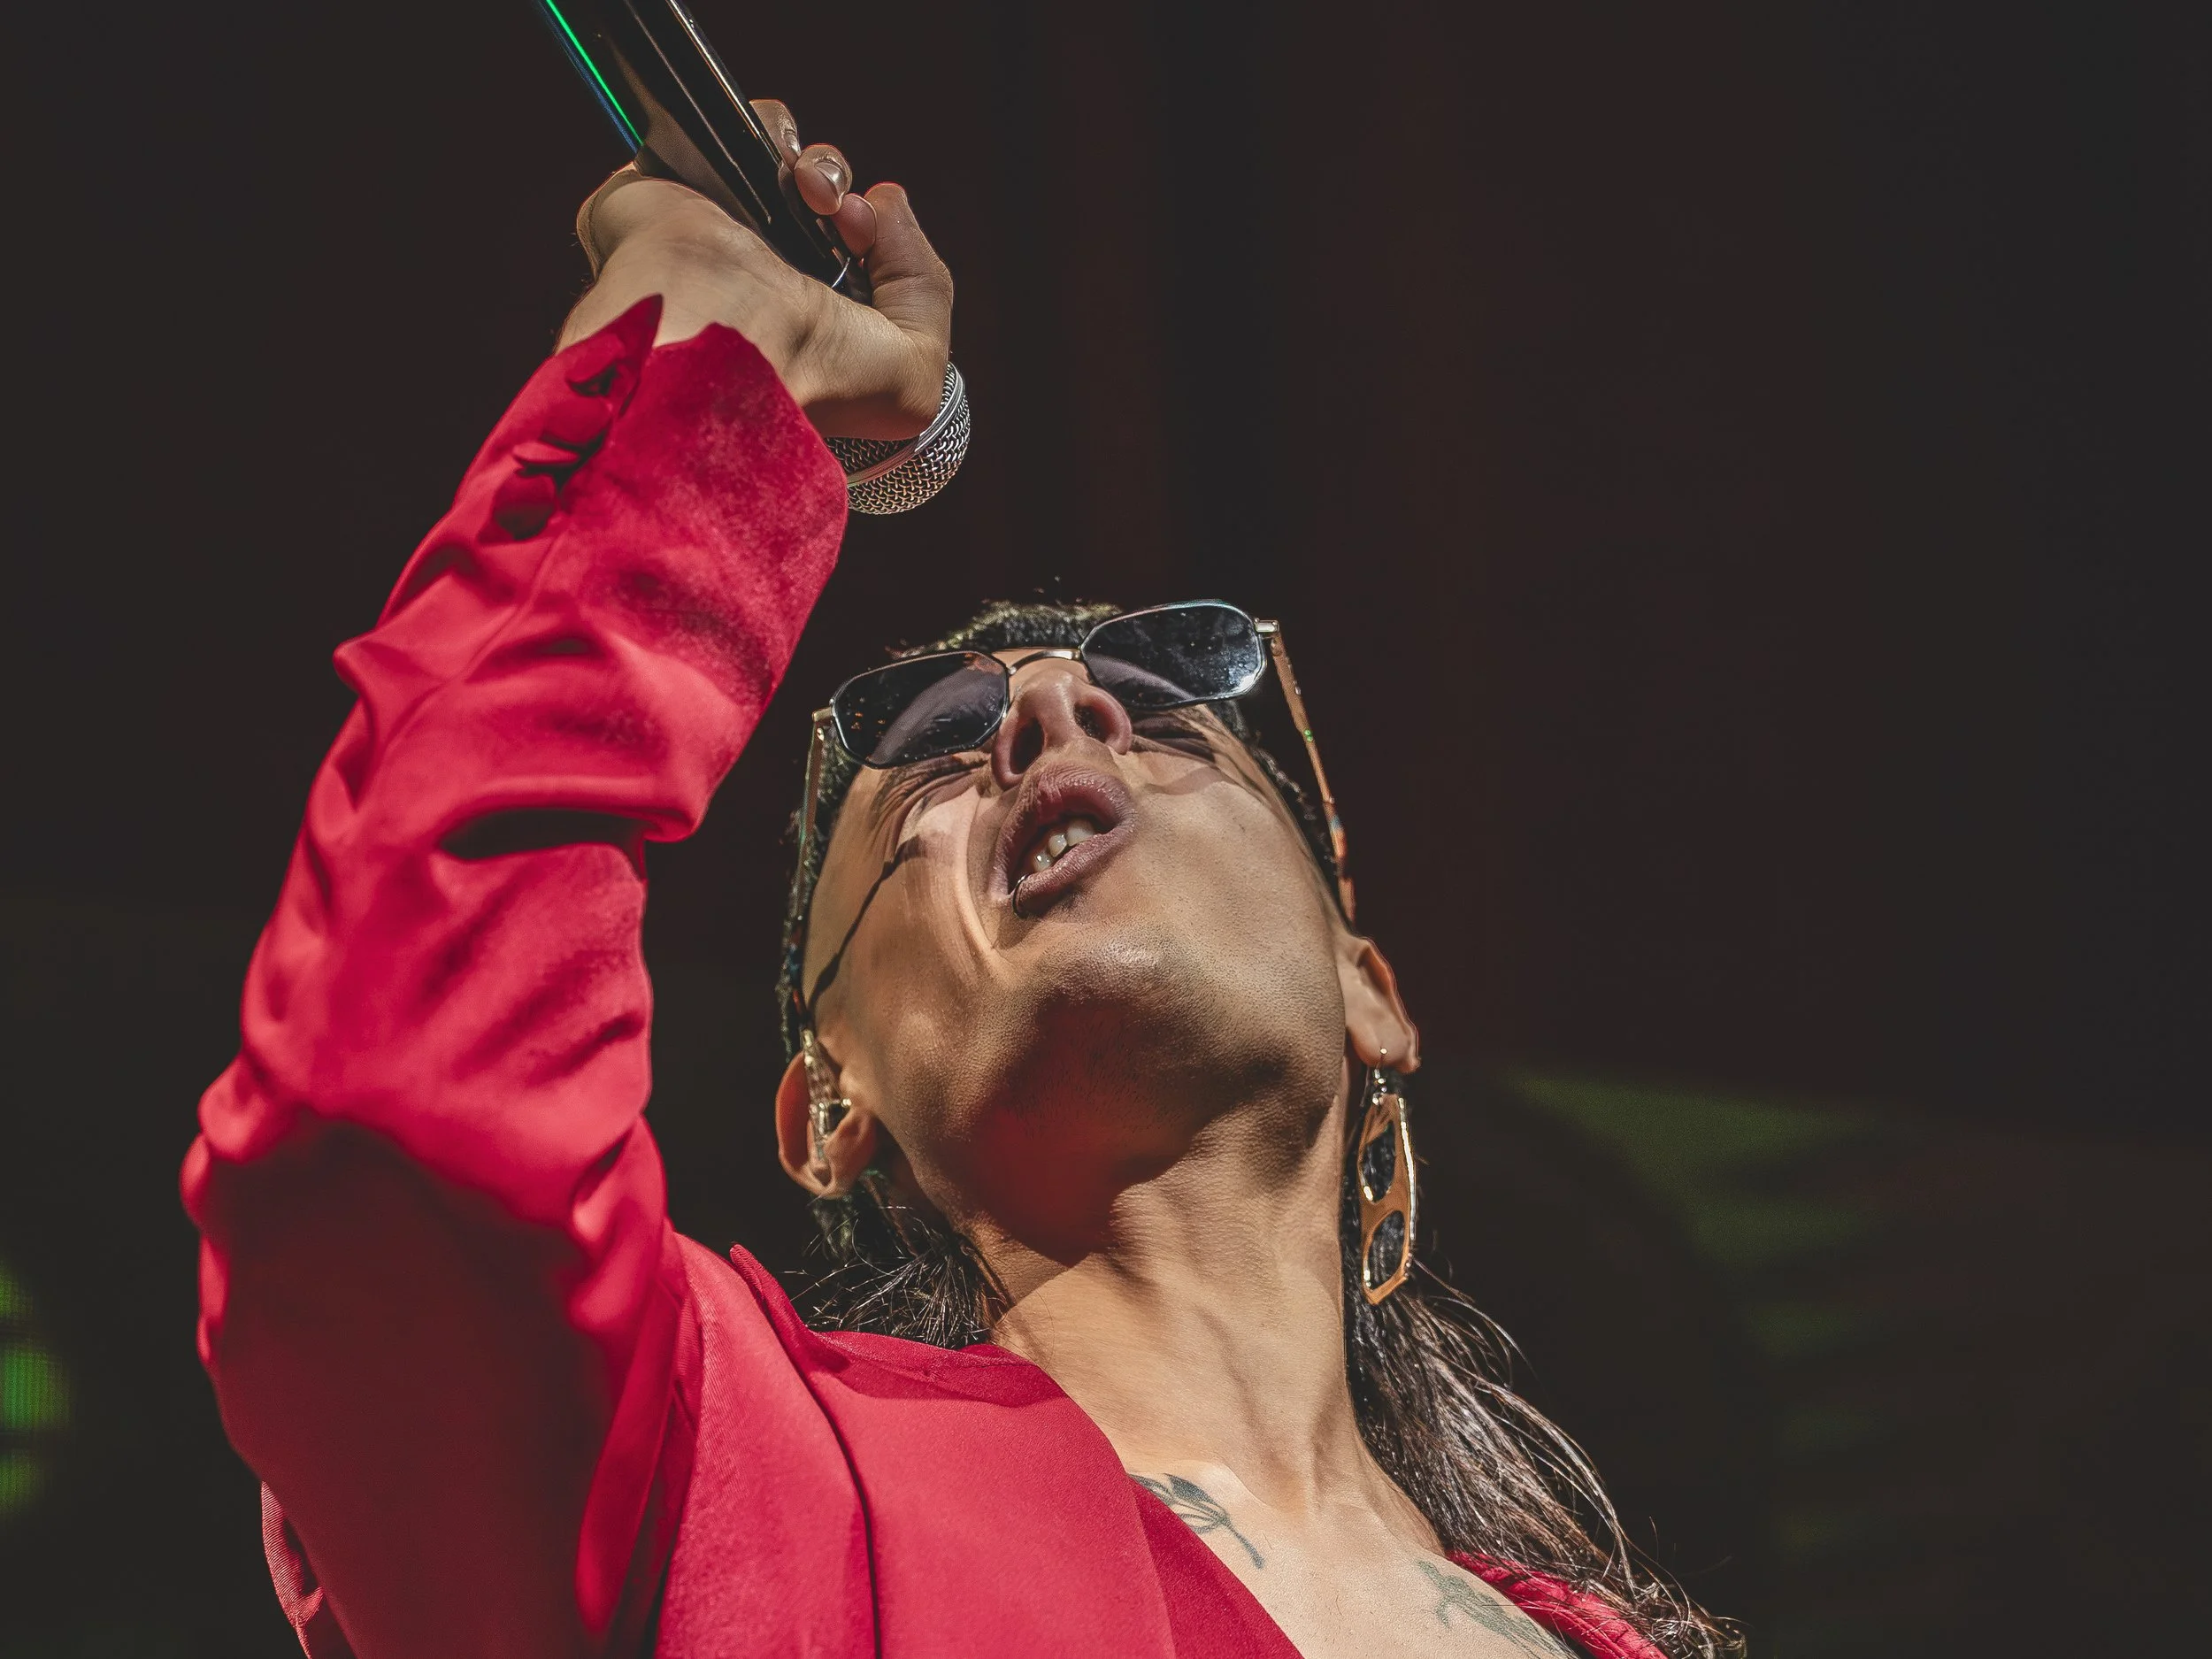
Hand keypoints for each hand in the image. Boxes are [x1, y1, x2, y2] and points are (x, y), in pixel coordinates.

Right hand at [558, 100, 951, 440]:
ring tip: (815, 197)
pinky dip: (775, 131)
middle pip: (819, 209)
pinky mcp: (670, 185)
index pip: (852, 268)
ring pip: (784, 163)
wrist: (722, 344)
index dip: (879, 242)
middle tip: (847, 223)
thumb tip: (886, 202)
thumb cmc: (813, 379)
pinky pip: (736, 125)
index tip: (870, 243)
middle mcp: (756, 282)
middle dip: (848, 201)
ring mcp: (713, 231)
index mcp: (804, 330)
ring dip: (823, 168)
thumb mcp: (913, 376)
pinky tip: (784, 175)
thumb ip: (925, 292)